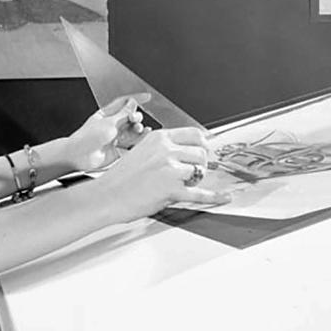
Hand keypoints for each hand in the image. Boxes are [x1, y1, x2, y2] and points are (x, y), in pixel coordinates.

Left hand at [65, 94, 150, 172]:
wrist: (80, 156)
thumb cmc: (88, 137)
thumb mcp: (109, 122)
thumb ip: (124, 113)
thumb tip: (133, 103)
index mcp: (106, 114)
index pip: (123, 103)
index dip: (136, 99)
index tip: (148, 97)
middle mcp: (111, 125)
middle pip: (130, 117)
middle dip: (136, 116)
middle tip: (134, 119)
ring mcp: (115, 137)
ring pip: (132, 130)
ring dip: (138, 128)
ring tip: (138, 128)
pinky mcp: (118, 149)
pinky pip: (132, 143)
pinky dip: (140, 139)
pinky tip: (145, 135)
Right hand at [100, 126, 230, 214]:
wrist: (106, 196)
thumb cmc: (120, 178)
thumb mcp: (140, 151)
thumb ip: (162, 149)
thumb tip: (185, 152)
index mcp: (159, 137)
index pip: (194, 134)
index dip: (204, 144)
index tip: (206, 150)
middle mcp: (166, 150)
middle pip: (201, 153)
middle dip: (200, 165)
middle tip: (193, 173)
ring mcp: (170, 169)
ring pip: (200, 172)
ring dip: (195, 180)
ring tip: (181, 185)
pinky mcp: (172, 190)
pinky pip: (199, 193)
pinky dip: (215, 196)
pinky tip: (224, 197)